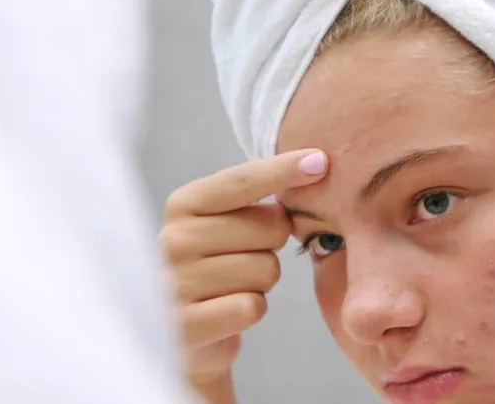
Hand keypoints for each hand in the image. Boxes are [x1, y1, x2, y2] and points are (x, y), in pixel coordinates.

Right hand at [161, 149, 327, 401]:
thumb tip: (314, 168)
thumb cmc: (214, 269)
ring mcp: (176, 282)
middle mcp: (174, 238)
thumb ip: (254, 201)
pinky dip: (251, 309)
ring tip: (233, 287)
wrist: (182, 333)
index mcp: (183, 205)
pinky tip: (228, 311)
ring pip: (266, 269)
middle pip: (268, 227)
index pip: (241, 180)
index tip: (320, 160)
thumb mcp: (222, 225)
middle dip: (272, 245)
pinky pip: (252, 307)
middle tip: (245, 258)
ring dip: (262, 282)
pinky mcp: (187, 325)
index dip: (283, 170)